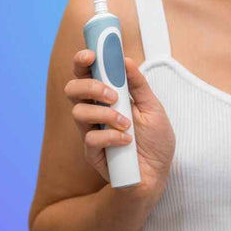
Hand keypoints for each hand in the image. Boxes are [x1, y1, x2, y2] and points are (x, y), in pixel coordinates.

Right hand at [65, 50, 175, 195]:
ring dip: (105, 114)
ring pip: (78, 112)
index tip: (91, 56)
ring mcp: (91, 132)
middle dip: (91, 87)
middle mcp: (95, 112)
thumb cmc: (155, 141)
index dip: (82, 61)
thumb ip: (138, 85)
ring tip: (127, 124)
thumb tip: (125, 59)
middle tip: (113, 95)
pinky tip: (127, 142)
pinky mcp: (92, 153)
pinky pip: (91, 138)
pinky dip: (111, 137)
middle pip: (72, 89)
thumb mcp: (153, 108)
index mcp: (108, 97)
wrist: (157, 175)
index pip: (87, 74)